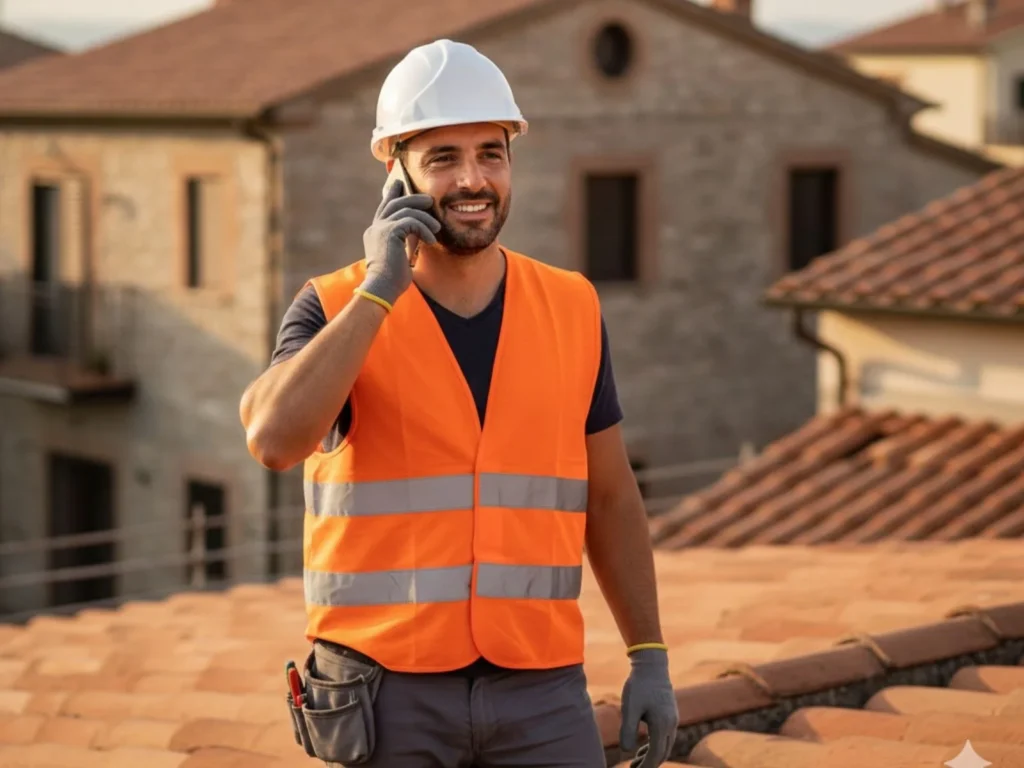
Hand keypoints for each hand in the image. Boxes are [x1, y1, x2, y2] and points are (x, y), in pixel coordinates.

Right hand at [360, 180, 440, 306]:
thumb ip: (402, 243)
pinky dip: (424, 229)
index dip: (392, 194)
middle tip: (429, 200)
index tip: (399, 184)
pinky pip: (411, 221)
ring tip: (437, 227)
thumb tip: (416, 237)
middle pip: (394, 202)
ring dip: (425, 218)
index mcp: (374, 233)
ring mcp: (381, 228)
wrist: (382, 288)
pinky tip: (431, 240)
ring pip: (406, 210)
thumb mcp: (398, 257)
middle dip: (413, 198)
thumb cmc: (392, 280)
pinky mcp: (390, 232)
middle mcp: (375, 228)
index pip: (384, 208)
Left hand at [620, 649, 678, 766]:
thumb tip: (626, 751)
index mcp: (662, 725)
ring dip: (652, 755)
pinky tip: (643, 745)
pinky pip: (666, 736)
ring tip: (636, 761)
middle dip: (649, 764)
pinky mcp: (670, 713)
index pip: (655, 755)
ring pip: (665, 745)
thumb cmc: (638, 685)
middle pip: (662, 752)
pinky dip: (655, 744)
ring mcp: (673, 718)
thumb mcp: (629, 708)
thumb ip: (628, 730)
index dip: (646, 767)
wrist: (652, 664)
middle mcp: (671, 724)